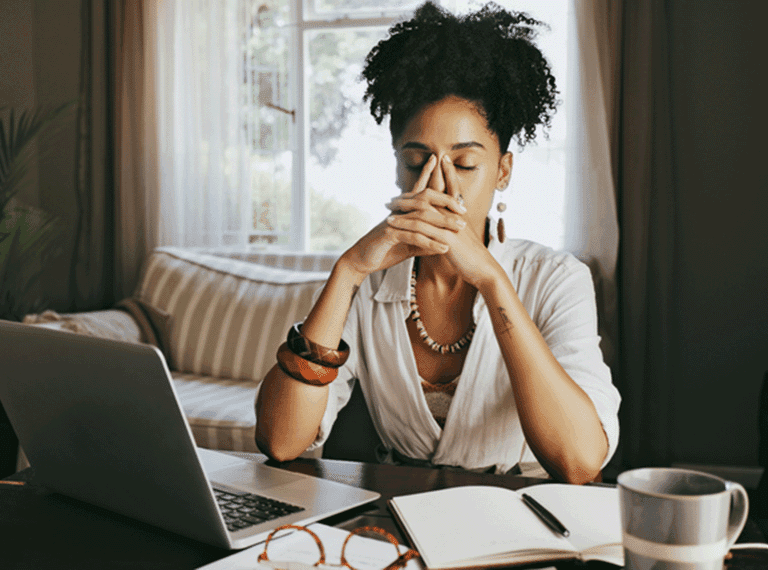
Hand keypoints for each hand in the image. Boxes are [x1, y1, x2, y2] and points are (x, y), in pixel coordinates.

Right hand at [339, 155, 465, 280]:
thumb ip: (425, 242)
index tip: (454, 186)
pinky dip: (430, 242)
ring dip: (443, 222)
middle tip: (464, 211)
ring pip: (422, 217)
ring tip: (459, 229)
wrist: (361, 260)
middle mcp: (399, 211)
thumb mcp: (409, 246)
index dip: (434, 182)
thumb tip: (444, 243)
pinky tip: (443, 248)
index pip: (421, 192)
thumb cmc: (385, 250)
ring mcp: (394, 221)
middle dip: (446, 202)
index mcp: (404, 211)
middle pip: (425, 198)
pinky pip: (413, 236)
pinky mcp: (389, 233)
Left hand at [386, 155, 501, 288]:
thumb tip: (446, 225)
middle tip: (393, 197)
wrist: (483, 269)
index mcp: (461, 214)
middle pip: (432, 196)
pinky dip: (404, 224)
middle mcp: (456, 215)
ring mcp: (451, 225)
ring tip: (388, 208)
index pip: (453, 188)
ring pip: (422, 211)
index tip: (439, 159)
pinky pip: (420, 228)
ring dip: (403, 208)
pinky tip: (391, 225)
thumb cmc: (473, 257)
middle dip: (412, 194)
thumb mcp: (463, 239)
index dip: (448, 174)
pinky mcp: (446, 239)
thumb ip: (455, 228)